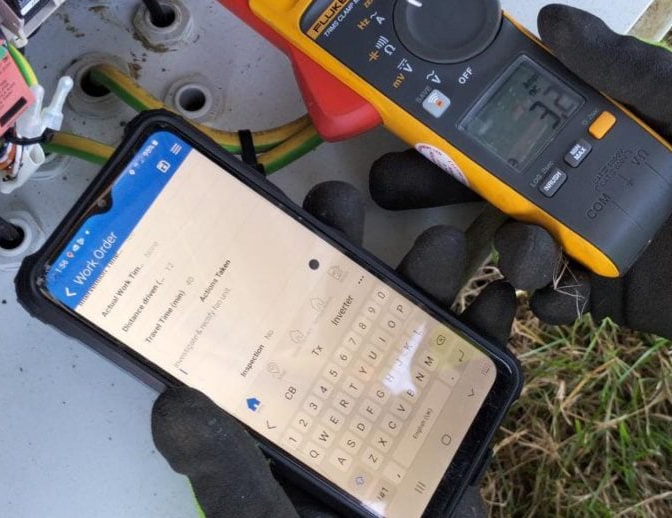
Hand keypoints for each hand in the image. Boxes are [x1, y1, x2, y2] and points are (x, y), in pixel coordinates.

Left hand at [149, 181, 561, 516]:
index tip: (269, 215)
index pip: (266, 331)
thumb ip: (225, 469)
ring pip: (411, 328)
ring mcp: (396, 416)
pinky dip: (490, 332)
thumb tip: (175, 400)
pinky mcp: (451, 435)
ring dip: (428, 278)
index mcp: (277, 422)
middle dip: (350, 249)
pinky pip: (471, 374)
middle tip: (351, 201)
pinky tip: (496, 303)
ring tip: (444, 245)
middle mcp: (334, 407)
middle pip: (339, 311)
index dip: (265, 271)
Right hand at [372, 5, 671, 420]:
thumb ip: (636, 71)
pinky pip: (550, 297)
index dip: (462, 99)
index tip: (415, 99)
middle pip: (491, 173)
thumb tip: (554, 17)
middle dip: (439, 182)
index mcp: (602, 122)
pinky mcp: (600, 292)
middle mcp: (582, 174)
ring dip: (506, 247)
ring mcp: (587, 234)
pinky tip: (566, 296)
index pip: (519, 101)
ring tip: (533, 257)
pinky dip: (546, 300)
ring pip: (511, 238)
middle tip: (393, 187)